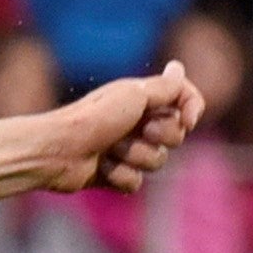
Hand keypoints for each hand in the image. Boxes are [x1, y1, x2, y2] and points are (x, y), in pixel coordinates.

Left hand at [40, 62, 204, 193]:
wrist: (60, 150)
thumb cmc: (95, 118)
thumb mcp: (135, 94)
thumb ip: (166, 88)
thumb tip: (179, 69)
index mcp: (144, 98)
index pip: (185, 100)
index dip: (192, 109)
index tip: (189, 119)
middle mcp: (138, 122)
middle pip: (177, 136)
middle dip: (160, 136)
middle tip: (139, 130)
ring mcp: (128, 149)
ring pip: (158, 161)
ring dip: (135, 156)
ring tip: (110, 149)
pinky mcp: (117, 174)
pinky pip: (136, 182)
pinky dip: (120, 175)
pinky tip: (101, 167)